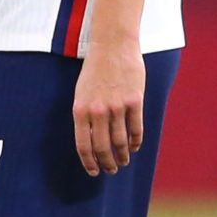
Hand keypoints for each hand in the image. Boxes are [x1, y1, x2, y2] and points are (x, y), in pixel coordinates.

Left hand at [71, 42, 144, 176]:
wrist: (112, 45)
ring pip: (121, 141)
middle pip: (103, 148)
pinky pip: (136, 129)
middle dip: (107, 163)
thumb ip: (85, 116)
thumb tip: (91, 143)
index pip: (83, 145)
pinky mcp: (134, 101)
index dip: (89, 162)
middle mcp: (98, 111)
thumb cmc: (95, 70)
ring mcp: (117, 106)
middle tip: (112, 170)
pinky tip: (135, 146)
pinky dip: (136, 142)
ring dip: (123, 156)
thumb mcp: (81, 93)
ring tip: (124, 161)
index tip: (94, 171)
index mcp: (80, 110)